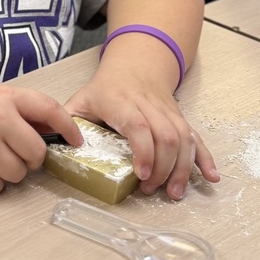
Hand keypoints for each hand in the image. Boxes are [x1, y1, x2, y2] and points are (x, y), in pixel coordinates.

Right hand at [0, 83, 81, 194]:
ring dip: (9, 172)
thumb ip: (20, 108)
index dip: (68, 127)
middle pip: (36, 153)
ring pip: (17, 174)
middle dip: (31, 158)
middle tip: (15, 152)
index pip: (49, 109)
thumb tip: (54, 129)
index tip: (76, 141)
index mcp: (4, 97)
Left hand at [64, 68, 218, 200]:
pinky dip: (205, 158)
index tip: (141, 175)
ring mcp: (167, 111)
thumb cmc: (106, 88)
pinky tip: (210, 177)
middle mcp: (148, 105)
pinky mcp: (179, 118)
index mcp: (121, 101)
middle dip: (162, 168)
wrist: (135, 66)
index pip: (138, 125)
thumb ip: (65, 120)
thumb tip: (49, 143)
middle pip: (165, 136)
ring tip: (173, 193)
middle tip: (151, 190)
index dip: (143, 151)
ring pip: (183, 138)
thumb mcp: (81, 99)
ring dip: (182, 168)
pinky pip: (195, 137)